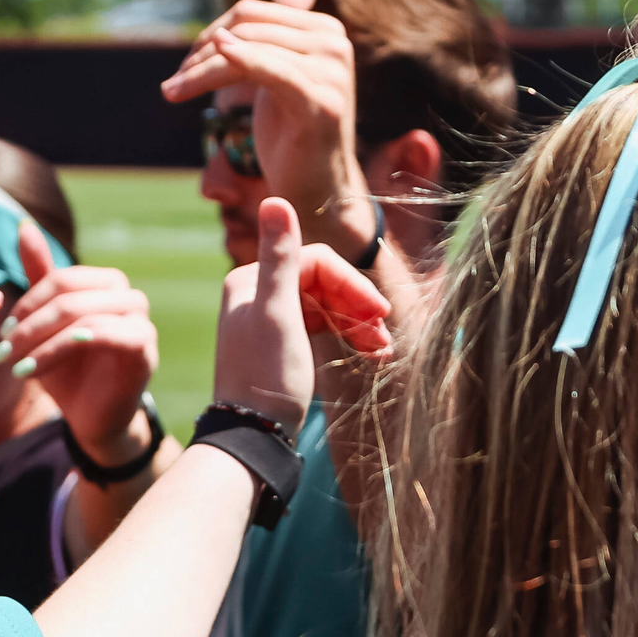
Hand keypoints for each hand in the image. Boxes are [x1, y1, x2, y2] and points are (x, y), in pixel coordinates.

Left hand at [0, 221, 160, 464]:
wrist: (93, 420)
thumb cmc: (70, 371)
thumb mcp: (46, 325)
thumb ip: (40, 277)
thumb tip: (24, 227)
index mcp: (109, 286)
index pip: (61, 278)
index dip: (27, 303)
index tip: (2, 334)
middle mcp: (130, 298)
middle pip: (70, 293)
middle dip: (29, 322)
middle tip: (1, 351)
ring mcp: (141, 322)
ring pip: (80, 315)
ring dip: (38, 340)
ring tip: (12, 365)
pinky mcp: (142, 349)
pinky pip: (94, 336)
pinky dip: (56, 352)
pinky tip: (31, 371)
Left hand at [161, 0, 377, 256]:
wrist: (316, 193)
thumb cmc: (292, 138)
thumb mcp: (280, 77)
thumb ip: (278, 35)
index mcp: (326, 30)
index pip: (253, 13)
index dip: (211, 34)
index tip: (185, 66)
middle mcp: (335, 43)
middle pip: (247, 27)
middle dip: (201, 52)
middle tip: (173, 84)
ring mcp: (332, 71)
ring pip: (247, 47)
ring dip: (201, 70)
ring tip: (172, 91)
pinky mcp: (321, 100)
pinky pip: (266, 69)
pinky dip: (230, 64)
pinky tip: (195, 75)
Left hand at [213, 198, 392, 424]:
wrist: (253, 438)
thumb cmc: (266, 377)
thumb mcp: (276, 314)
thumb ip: (278, 256)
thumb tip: (274, 199)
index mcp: (250, 280)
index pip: (316, 261)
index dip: (351, 284)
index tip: (380, 313)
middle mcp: (255, 293)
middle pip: (323, 282)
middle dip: (358, 306)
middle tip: (387, 333)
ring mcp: (269, 319)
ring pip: (326, 305)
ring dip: (358, 322)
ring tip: (384, 350)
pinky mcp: (281, 344)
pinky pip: (322, 327)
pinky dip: (347, 335)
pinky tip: (372, 352)